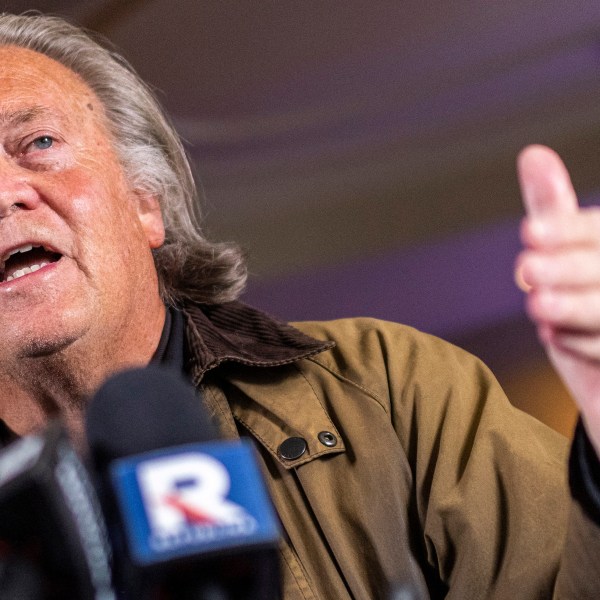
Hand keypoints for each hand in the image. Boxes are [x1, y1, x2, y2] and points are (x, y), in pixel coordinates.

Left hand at [516, 145, 599, 454]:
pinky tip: (557, 338)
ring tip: (537, 305)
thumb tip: (532, 153)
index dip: (569, 230)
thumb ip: (554, 210)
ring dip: (575, 306)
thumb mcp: (564, 253)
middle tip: (527, 269)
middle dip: (568, 267)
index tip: (529, 233)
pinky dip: (586, 345)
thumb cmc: (580, 299)